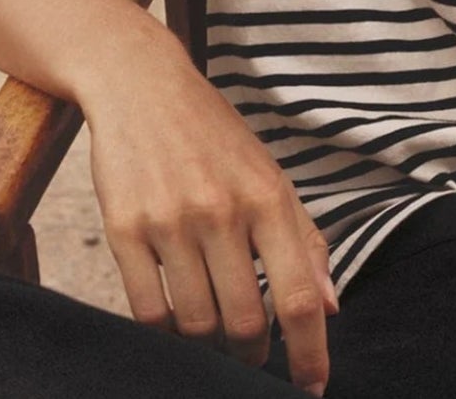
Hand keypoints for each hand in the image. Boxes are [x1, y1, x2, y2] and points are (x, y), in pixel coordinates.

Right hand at [79, 29, 338, 393]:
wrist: (143, 87)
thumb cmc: (215, 137)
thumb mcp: (270, 175)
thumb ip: (304, 239)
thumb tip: (331, 306)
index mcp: (269, 198)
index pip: (299, 295)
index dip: (310, 353)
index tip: (312, 387)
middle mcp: (224, 212)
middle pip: (246, 322)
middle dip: (252, 354)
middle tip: (251, 354)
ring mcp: (172, 223)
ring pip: (196, 324)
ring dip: (209, 345)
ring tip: (214, 335)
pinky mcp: (125, 231)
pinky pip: (148, 312)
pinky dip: (165, 333)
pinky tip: (175, 322)